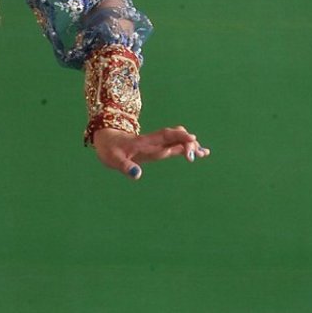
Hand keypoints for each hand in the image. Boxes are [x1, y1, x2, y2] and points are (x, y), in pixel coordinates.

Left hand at [92, 126, 209, 180]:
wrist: (107, 138)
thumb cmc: (110, 149)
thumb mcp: (114, 160)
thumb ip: (125, 167)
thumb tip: (137, 175)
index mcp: (144, 143)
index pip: (164, 140)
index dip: (176, 142)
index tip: (187, 150)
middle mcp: (153, 141)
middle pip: (174, 137)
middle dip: (187, 143)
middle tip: (198, 154)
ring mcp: (156, 142)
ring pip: (177, 140)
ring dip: (190, 145)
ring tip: (204, 153)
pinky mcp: (158, 145)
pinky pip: (176, 143)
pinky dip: (188, 147)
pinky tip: (199, 152)